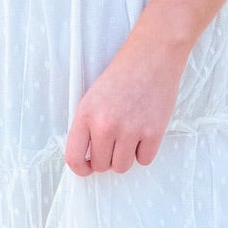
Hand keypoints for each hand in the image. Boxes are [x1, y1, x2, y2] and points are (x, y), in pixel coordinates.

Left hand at [64, 33, 187, 175]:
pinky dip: (144, 151)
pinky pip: (144, 160)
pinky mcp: (153, 132)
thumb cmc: (122, 76)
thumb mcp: (92, 98)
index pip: (74, 158)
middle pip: (101, 166)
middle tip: (114, 142)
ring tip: (129, 136)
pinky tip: (144, 133)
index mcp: (85, 115)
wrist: (152, 58)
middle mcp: (105, 125)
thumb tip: (88, 158)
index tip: (87, 167)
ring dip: (125, 157)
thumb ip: (87, 126)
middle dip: (106, 158)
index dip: (80, 169)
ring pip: (122, 167)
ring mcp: (130, 130)